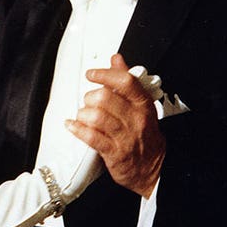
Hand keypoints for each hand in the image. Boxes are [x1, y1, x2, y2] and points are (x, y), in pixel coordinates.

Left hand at [67, 54, 164, 196]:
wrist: (154, 168)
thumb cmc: (144, 133)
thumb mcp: (140, 105)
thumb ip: (126, 81)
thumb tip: (116, 59)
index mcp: (143, 104)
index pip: (125, 81)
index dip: (105, 74)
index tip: (91, 74)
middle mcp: (136, 119)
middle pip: (106, 98)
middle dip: (90, 98)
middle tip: (88, 103)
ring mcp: (125, 137)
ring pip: (97, 117)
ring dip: (83, 114)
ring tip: (83, 116)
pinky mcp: (114, 153)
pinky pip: (91, 137)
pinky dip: (77, 129)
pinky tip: (72, 125)